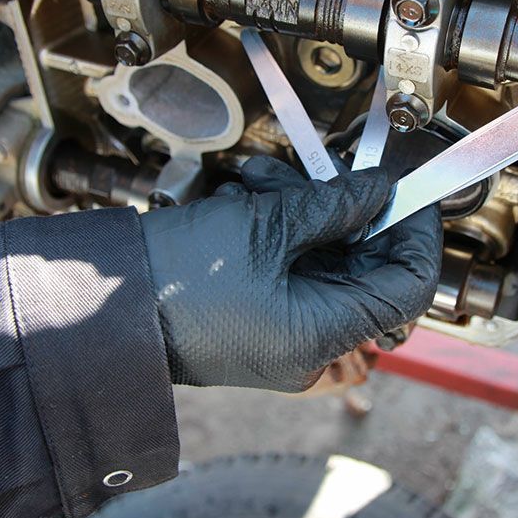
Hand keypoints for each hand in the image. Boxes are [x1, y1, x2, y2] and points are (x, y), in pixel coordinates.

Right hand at [140, 155, 441, 391]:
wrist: (101, 306)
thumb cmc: (173, 278)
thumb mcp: (263, 227)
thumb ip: (334, 206)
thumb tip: (381, 189)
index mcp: (320, 337)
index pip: (407, 289)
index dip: (417, 236)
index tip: (411, 192)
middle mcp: (311, 345)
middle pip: (367, 270)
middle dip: (353, 213)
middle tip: (335, 172)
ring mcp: (287, 330)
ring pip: (328, 261)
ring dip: (308, 212)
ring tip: (264, 181)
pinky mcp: (264, 313)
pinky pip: (296, 265)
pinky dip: (285, 228)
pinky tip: (252, 196)